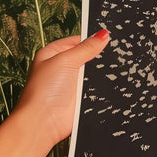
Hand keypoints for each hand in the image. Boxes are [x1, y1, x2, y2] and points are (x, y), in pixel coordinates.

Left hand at [12, 30, 109, 148]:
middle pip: (86, 56)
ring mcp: (72, 83)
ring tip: (111, 68)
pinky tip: (109, 83)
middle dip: (97, 56)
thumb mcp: (65, 61)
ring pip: (92, 73)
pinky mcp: (80, 97)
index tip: (107, 37)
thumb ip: (86, 48)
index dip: (91, 39)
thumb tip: (102, 35)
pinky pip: (95, 88)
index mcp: (53, 53)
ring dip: (99, 73)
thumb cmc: (44, 91)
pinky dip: (101, 86)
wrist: (44, 122)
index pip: (77, 40)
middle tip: (113, 52)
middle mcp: (62, 67)